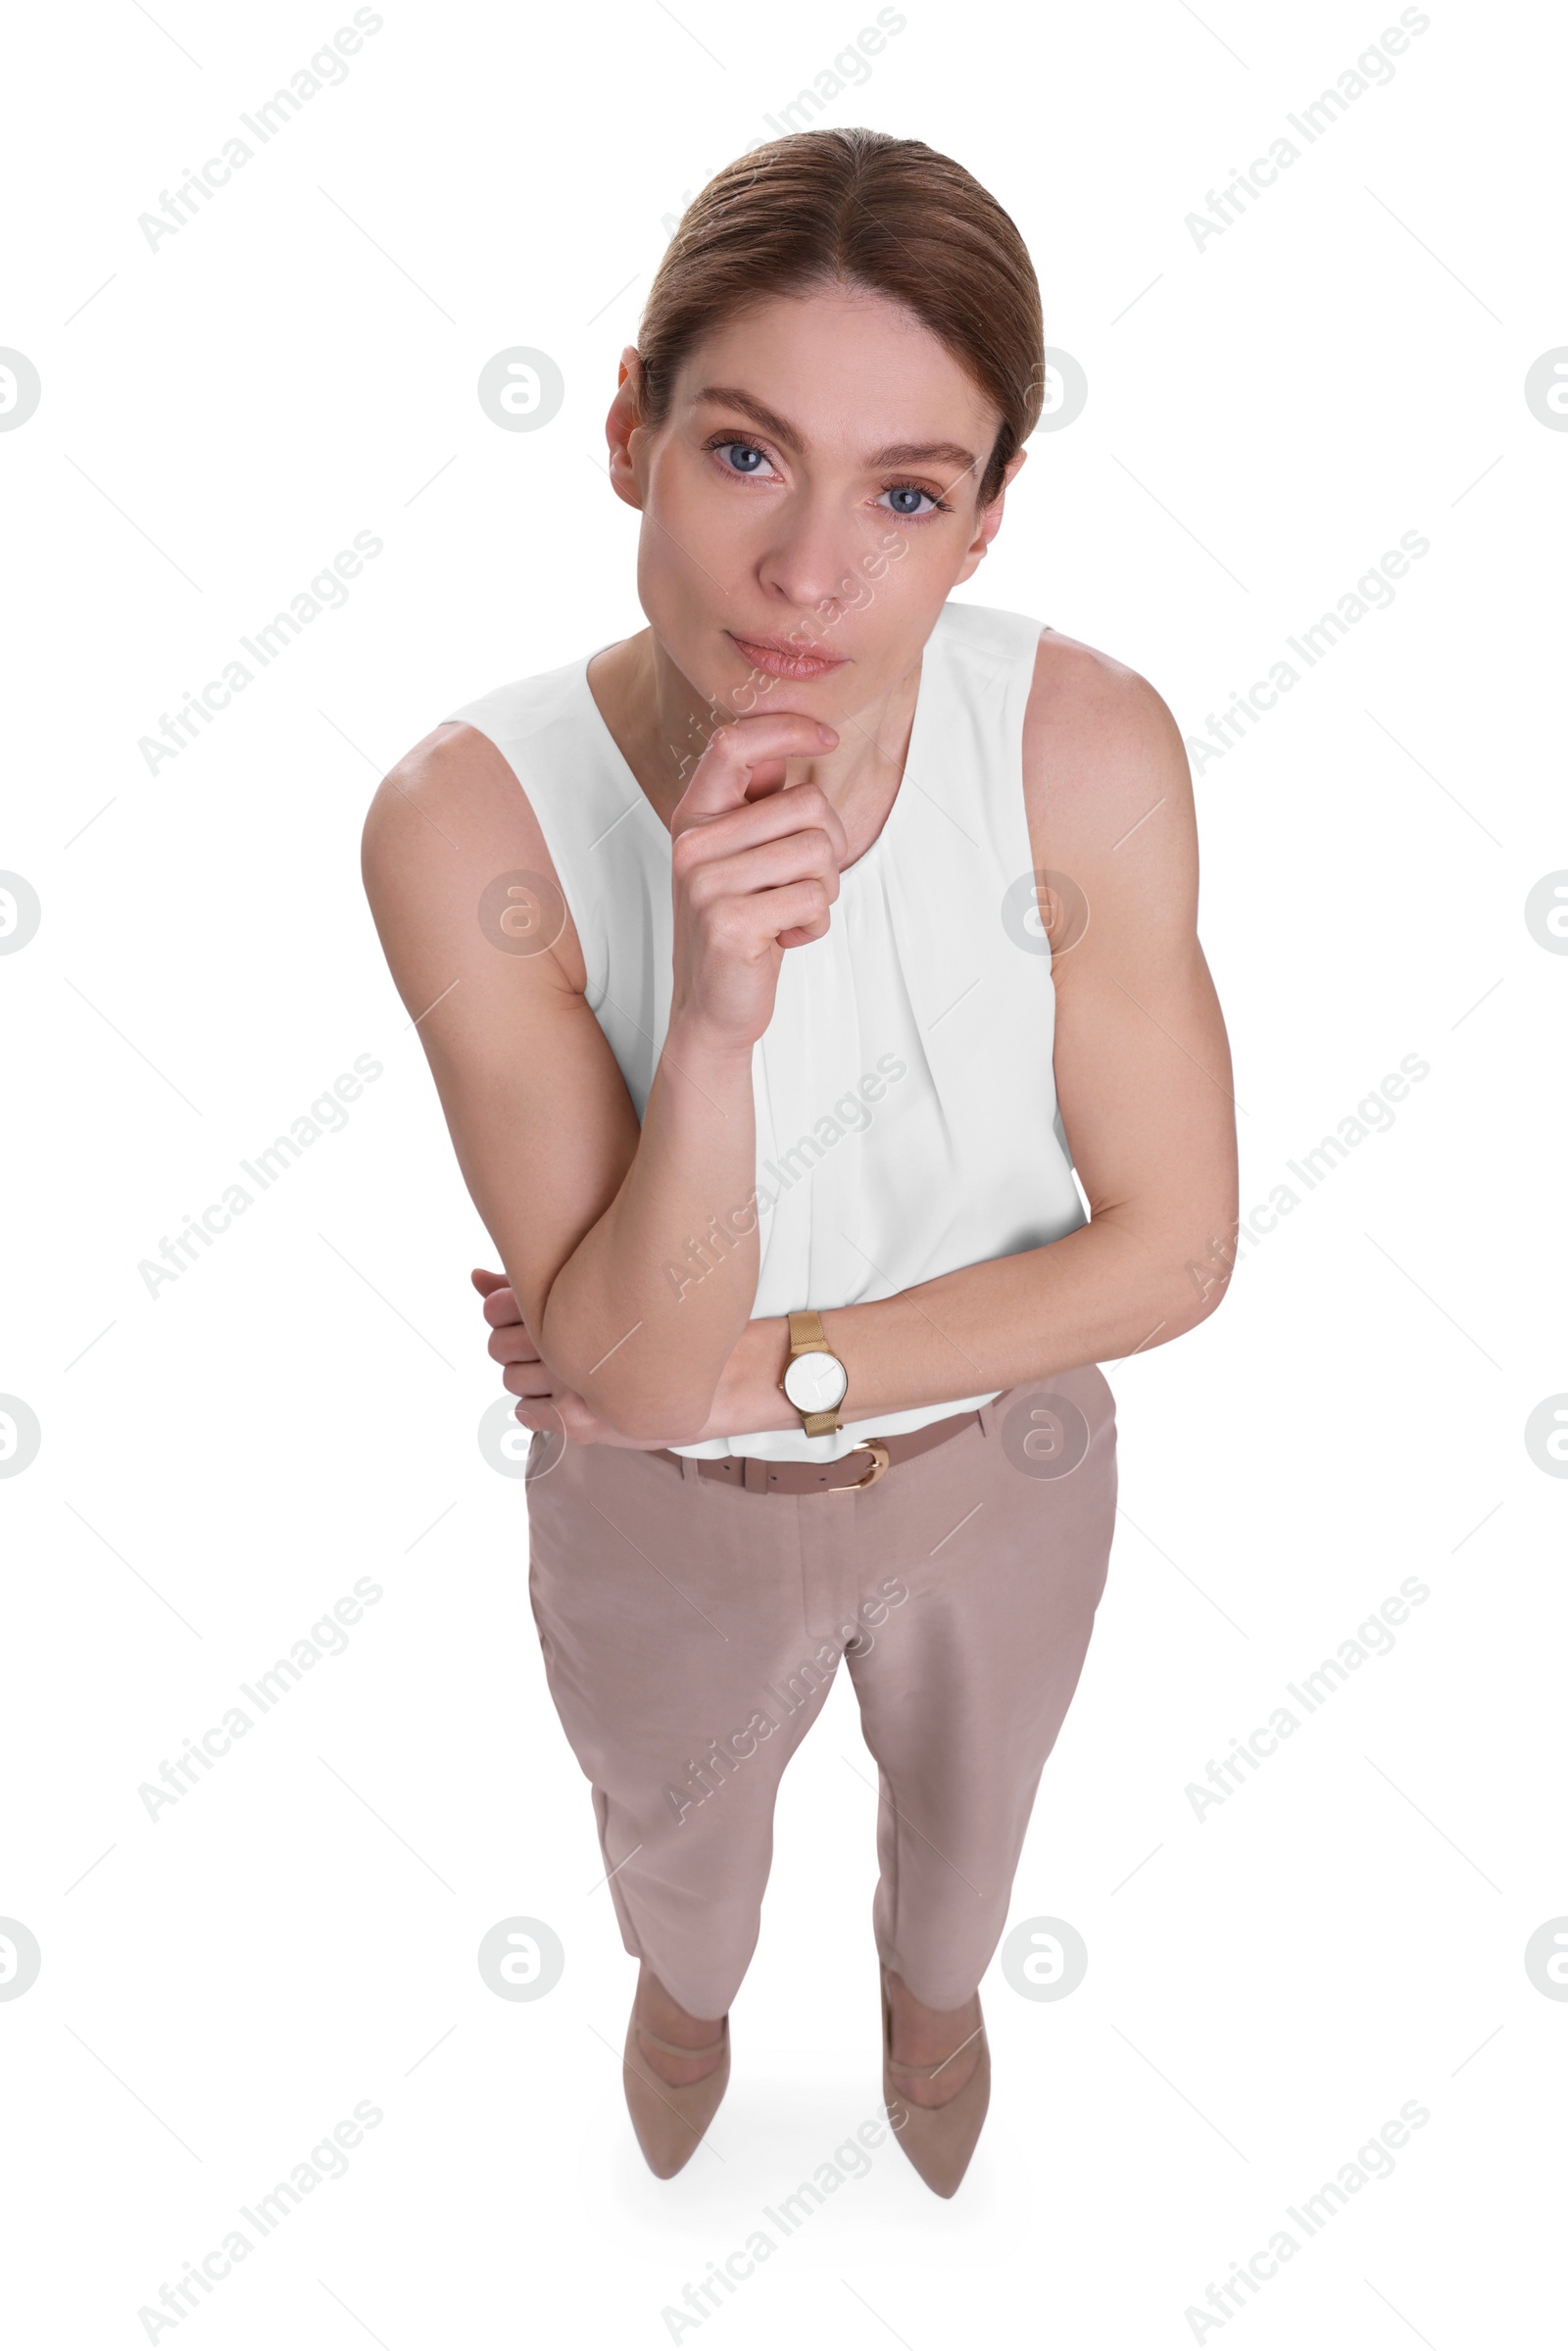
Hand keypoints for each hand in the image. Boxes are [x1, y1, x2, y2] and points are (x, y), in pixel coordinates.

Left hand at [471, 1269, 684, 1448]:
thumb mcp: (589, 1290)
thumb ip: (529, 1284)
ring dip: (524, 1376)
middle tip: (546, 1343)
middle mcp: (567, 1341)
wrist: (713, 1374)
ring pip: (511, 1380)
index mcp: (568, 1304)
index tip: (529, 1312)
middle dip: (511, 1345)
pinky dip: (535, 1407)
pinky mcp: (578, 1419)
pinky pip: (527, 1412)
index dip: (500, 1310)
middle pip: (498, 1346)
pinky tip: (563, 1397)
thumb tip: (473, 1276)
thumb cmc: (650, 1328)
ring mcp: (572, 1382)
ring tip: (560, 1370)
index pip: (496, 1308)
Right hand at [668, 710, 846, 1055]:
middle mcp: (693, 845)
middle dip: (830, 846)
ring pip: (818, 852)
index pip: (734, 744)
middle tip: (805, 883)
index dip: (787, 728)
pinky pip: (813, 899)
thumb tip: (783, 749)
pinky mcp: (729, 923)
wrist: (713, 1004)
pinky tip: (788, 937)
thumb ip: (756, 805)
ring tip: (792, 912)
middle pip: (807, 803)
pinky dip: (816, 923)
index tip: (827, 738)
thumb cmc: (740, 925)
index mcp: (695, 817)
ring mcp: (706, 884)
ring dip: (824, 890)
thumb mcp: (742, 857)